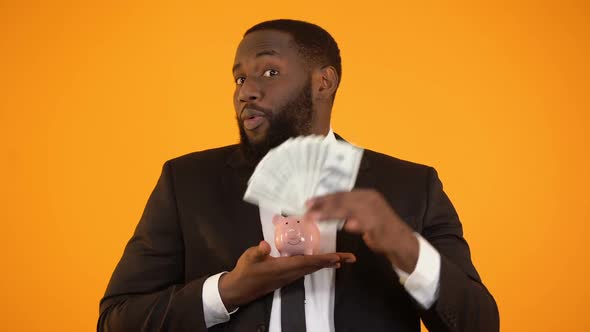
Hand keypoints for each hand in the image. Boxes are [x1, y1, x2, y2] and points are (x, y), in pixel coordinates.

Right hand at [219, 240, 355, 309]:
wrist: (240, 290)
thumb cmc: (245, 273)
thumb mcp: (248, 259)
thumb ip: (257, 252)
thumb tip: (265, 245)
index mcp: (284, 267)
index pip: (309, 262)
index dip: (325, 259)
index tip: (339, 257)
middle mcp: (291, 272)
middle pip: (316, 266)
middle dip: (333, 261)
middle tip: (350, 257)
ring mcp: (290, 275)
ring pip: (313, 268)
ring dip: (328, 263)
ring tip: (342, 258)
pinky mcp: (287, 275)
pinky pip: (307, 268)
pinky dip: (317, 264)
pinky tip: (322, 261)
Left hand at [304, 189, 418, 272]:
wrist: (400, 241)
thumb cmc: (379, 228)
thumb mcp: (363, 214)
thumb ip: (349, 210)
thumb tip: (327, 208)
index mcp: (365, 195)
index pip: (341, 194)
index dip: (324, 198)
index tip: (309, 203)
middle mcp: (370, 199)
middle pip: (342, 200)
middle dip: (323, 205)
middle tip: (307, 211)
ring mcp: (375, 211)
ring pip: (348, 210)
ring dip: (330, 214)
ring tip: (315, 218)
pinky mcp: (379, 225)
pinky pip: (364, 223)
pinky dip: (355, 224)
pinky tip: (347, 226)